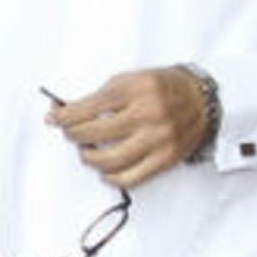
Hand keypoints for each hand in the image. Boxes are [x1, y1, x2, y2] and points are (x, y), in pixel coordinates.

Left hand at [45, 66, 211, 188]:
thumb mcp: (132, 78)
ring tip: (85, 151)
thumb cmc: (164, 87)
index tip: (53, 118)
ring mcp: (158, 139)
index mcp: (138, 88)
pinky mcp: (166, 158)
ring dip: (88, 157)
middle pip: (95, 132)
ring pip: (109, 159)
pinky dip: (110, 177)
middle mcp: (148, 113)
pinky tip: (103, 171)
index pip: (91, 105)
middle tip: (69, 133)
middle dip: (73, 134)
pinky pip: (130, 177)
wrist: (203, 100)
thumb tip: (68, 109)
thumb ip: (103, 94)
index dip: (65, 115)